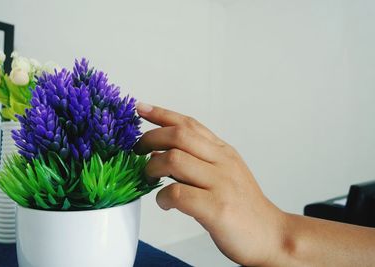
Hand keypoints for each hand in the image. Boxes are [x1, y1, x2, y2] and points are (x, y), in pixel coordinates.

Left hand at [134, 103, 284, 265]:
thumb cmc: (243, 207)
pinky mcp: (217, 208)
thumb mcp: (224, 174)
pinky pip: (178, 193)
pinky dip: (163, 197)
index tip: (141, 108)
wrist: (271, 235)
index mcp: (223, 152)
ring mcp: (221, 183)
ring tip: (150, 178)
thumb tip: (160, 153)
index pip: (189, 124)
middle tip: (138, 150)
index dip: (162, 114)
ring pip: (174, 160)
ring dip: (153, 168)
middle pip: (179, 135)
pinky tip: (164, 203)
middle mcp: (223, 162)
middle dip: (150, 138)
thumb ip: (197, 161)